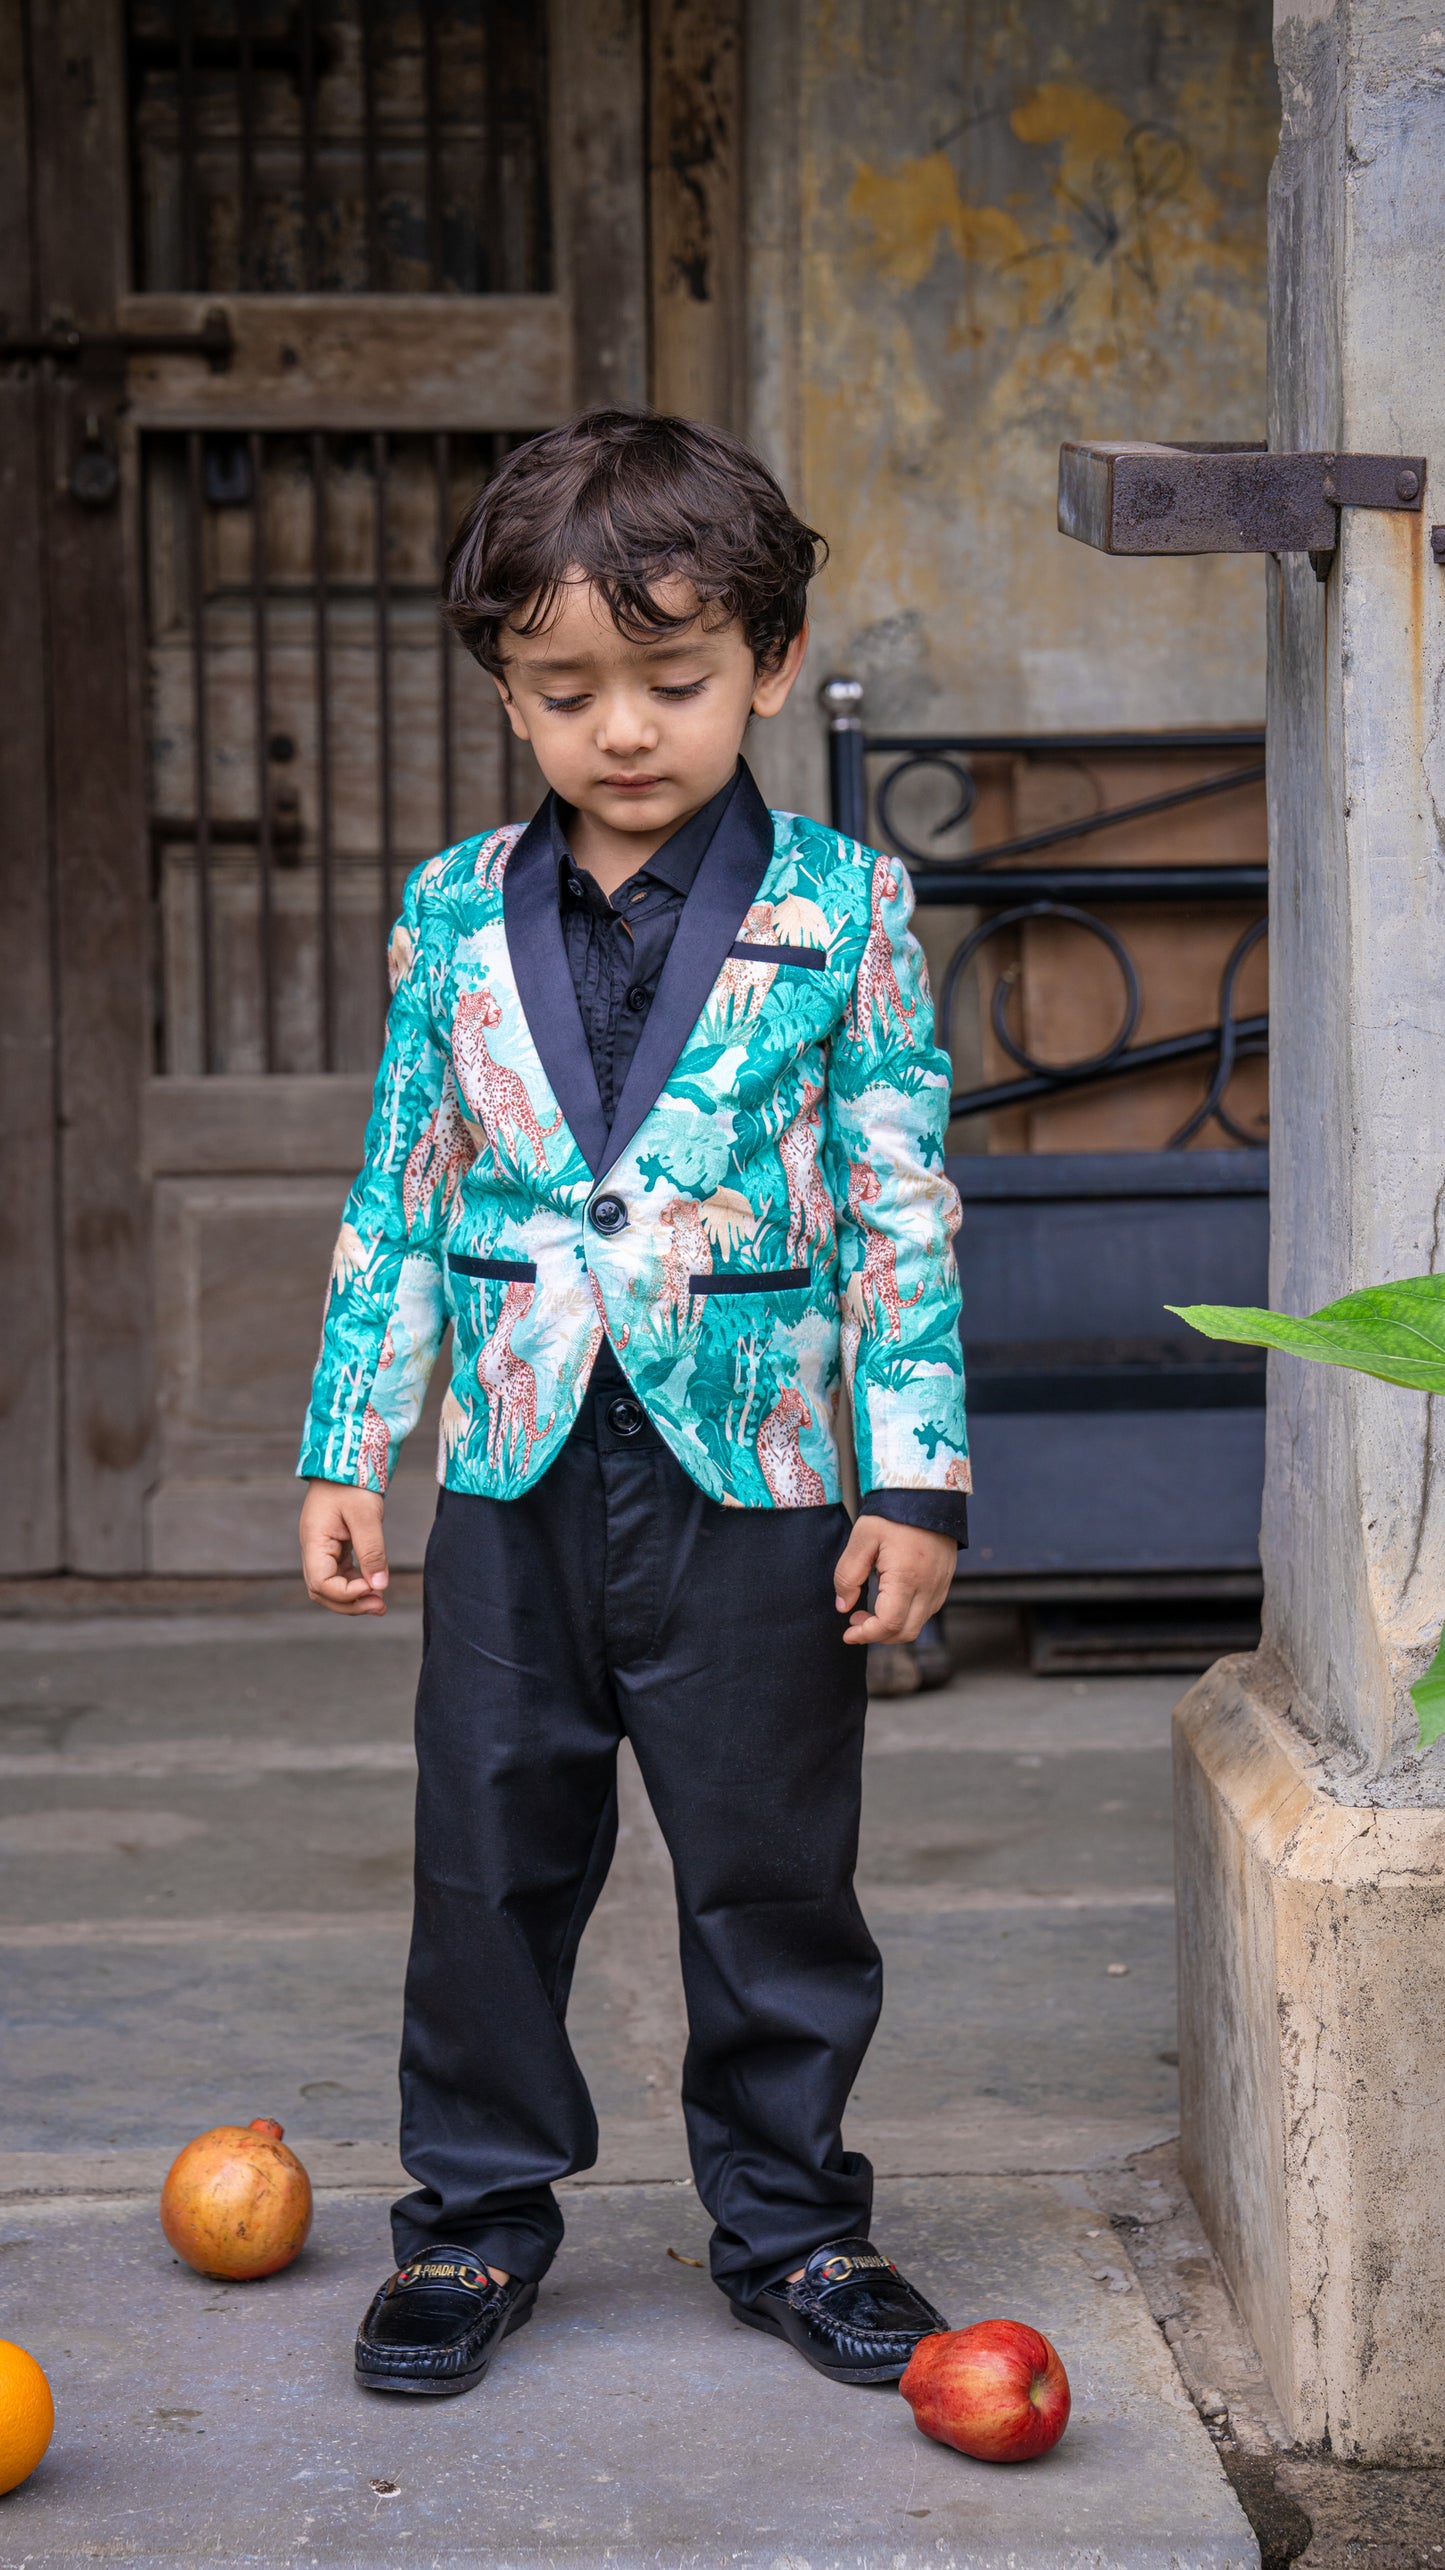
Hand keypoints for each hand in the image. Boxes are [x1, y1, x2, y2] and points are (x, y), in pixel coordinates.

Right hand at [299, 1479, 389, 1615]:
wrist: (347, 1459)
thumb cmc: (353, 1481)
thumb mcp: (366, 1514)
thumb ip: (372, 1551)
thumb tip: (379, 1586)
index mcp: (313, 1541)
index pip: (321, 1583)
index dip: (346, 1593)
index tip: (372, 1587)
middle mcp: (313, 1549)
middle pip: (322, 1591)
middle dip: (350, 1603)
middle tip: (380, 1606)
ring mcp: (322, 1548)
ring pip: (331, 1586)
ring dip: (354, 1598)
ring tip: (380, 1603)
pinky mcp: (334, 1546)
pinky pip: (341, 1574)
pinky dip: (357, 1584)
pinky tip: (375, 1586)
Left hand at [833, 1514, 955, 1646]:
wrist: (928, 1493)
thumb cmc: (894, 1512)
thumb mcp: (862, 1538)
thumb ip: (848, 1574)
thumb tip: (843, 1606)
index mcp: (907, 1578)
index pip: (888, 1625)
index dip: (865, 1635)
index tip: (848, 1632)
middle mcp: (929, 1587)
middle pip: (905, 1633)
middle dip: (878, 1635)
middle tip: (856, 1621)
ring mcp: (940, 1585)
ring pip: (917, 1624)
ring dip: (892, 1627)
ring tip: (870, 1610)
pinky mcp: (945, 1581)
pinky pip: (927, 1610)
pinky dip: (906, 1615)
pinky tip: (890, 1600)